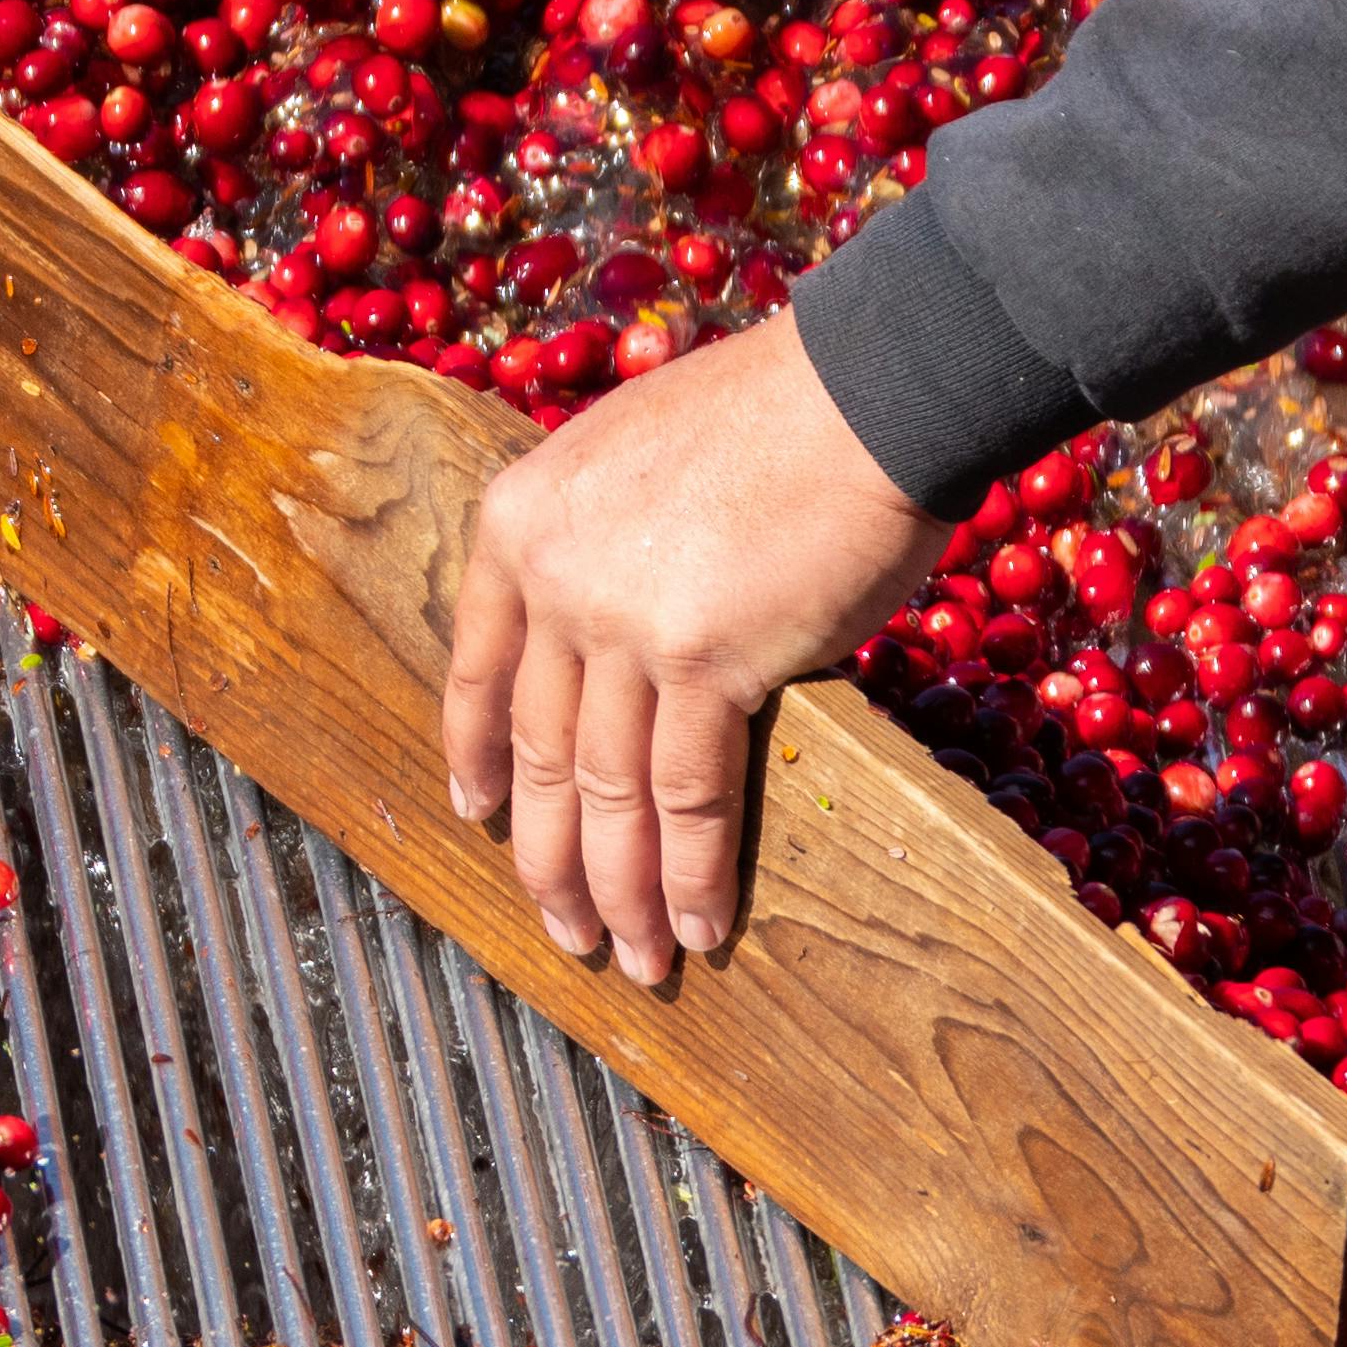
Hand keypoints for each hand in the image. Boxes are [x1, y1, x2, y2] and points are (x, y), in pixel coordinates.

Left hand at [437, 306, 951, 983]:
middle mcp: (553, 578)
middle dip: (552, 859)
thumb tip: (640, 643)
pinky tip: (698, 926)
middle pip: (541, 753)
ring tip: (639, 958)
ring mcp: (621, 621)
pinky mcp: (705, 661)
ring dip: (623, 890)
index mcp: (522, 521)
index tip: (479, 813)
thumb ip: (613, 550)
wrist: (868, 389)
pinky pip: (687, 793)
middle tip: (567, 929)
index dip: (478, 757)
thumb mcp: (643, 461)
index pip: (478, 670)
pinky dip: (692, 872)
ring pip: (606, 791)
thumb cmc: (782, 418)